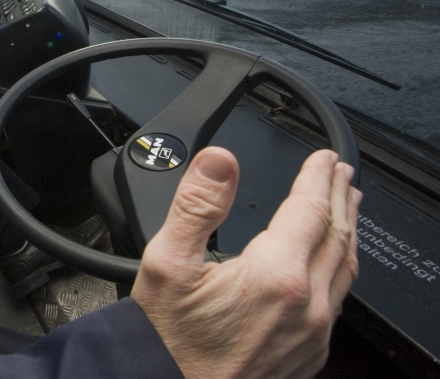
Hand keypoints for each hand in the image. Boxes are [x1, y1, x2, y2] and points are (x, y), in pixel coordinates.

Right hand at [131, 148, 359, 378]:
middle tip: (339, 172)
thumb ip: (197, 205)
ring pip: (344, 269)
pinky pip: (337, 301)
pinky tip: (329, 261)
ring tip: (346, 207)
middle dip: (339, 197)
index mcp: (273, 276)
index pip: (309, 209)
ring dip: (347, 230)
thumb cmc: (166, 340)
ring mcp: (312, 334)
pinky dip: (339, 267)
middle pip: (336, 236)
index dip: (317, 177)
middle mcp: (304, 307)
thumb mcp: (166, 262)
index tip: (321, 158)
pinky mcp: (309, 354)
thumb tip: (219, 161)